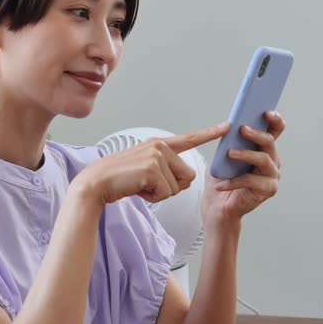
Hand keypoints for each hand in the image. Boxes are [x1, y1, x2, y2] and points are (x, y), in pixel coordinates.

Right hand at [73, 122, 230, 207]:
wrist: (96, 184)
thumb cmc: (120, 180)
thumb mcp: (147, 171)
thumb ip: (168, 171)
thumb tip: (187, 181)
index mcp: (158, 144)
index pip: (189, 139)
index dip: (209, 133)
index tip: (227, 126)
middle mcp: (159, 146)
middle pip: (188, 175)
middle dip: (172, 187)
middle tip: (147, 184)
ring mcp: (156, 156)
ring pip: (178, 186)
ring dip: (160, 193)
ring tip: (140, 185)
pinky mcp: (152, 168)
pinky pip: (167, 193)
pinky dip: (154, 197)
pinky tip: (138, 189)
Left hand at [202, 111, 285, 224]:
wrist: (218, 207)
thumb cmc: (222, 178)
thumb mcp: (224, 155)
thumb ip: (231, 140)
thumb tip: (232, 124)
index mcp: (264, 149)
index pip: (275, 130)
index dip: (275, 119)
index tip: (266, 112)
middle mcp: (272, 161)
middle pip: (269, 142)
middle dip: (256, 134)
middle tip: (242, 129)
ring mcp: (272, 176)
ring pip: (263, 160)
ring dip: (246, 155)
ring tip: (230, 154)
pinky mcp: (268, 190)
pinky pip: (251, 181)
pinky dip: (234, 181)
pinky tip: (221, 184)